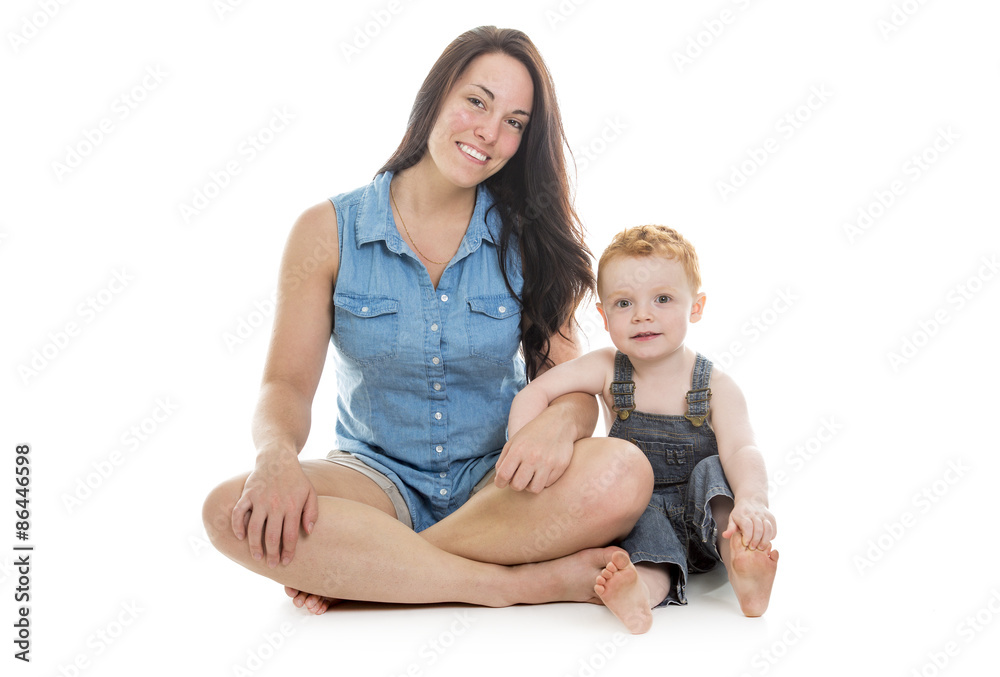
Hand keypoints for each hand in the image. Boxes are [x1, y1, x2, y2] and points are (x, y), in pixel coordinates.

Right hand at [231, 450, 318, 567]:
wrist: (278, 459)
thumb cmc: (296, 479)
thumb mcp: (310, 493)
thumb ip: (312, 512)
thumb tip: (308, 532)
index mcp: (292, 506)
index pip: (289, 536)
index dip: (288, 552)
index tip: (286, 562)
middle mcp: (275, 504)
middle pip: (271, 536)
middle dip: (271, 554)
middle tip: (272, 565)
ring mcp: (260, 499)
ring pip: (254, 529)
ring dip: (254, 546)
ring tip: (257, 557)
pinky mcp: (248, 494)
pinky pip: (238, 513)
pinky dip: (237, 526)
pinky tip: (240, 538)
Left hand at [494, 408, 574, 492]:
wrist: (559, 422)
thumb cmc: (533, 433)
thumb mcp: (514, 441)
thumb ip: (503, 460)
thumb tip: (499, 479)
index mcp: (518, 450)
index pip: (503, 475)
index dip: (499, 482)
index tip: (502, 482)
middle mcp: (533, 457)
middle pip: (517, 486)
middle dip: (515, 484)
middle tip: (518, 477)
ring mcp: (548, 463)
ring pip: (534, 489)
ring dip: (530, 485)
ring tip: (531, 476)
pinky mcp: (560, 466)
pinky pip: (547, 484)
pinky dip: (543, 480)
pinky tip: (543, 470)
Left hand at [722, 497, 775, 550]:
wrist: (752, 500)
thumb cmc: (740, 513)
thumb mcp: (732, 518)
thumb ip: (730, 528)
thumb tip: (725, 536)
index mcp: (744, 514)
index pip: (747, 525)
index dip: (747, 536)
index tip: (745, 544)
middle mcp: (755, 514)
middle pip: (758, 528)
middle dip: (756, 540)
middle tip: (753, 548)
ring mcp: (764, 515)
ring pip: (768, 528)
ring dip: (765, 540)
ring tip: (761, 548)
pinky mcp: (771, 518)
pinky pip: (773, 529)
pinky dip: (771, 537)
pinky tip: (766, 541)